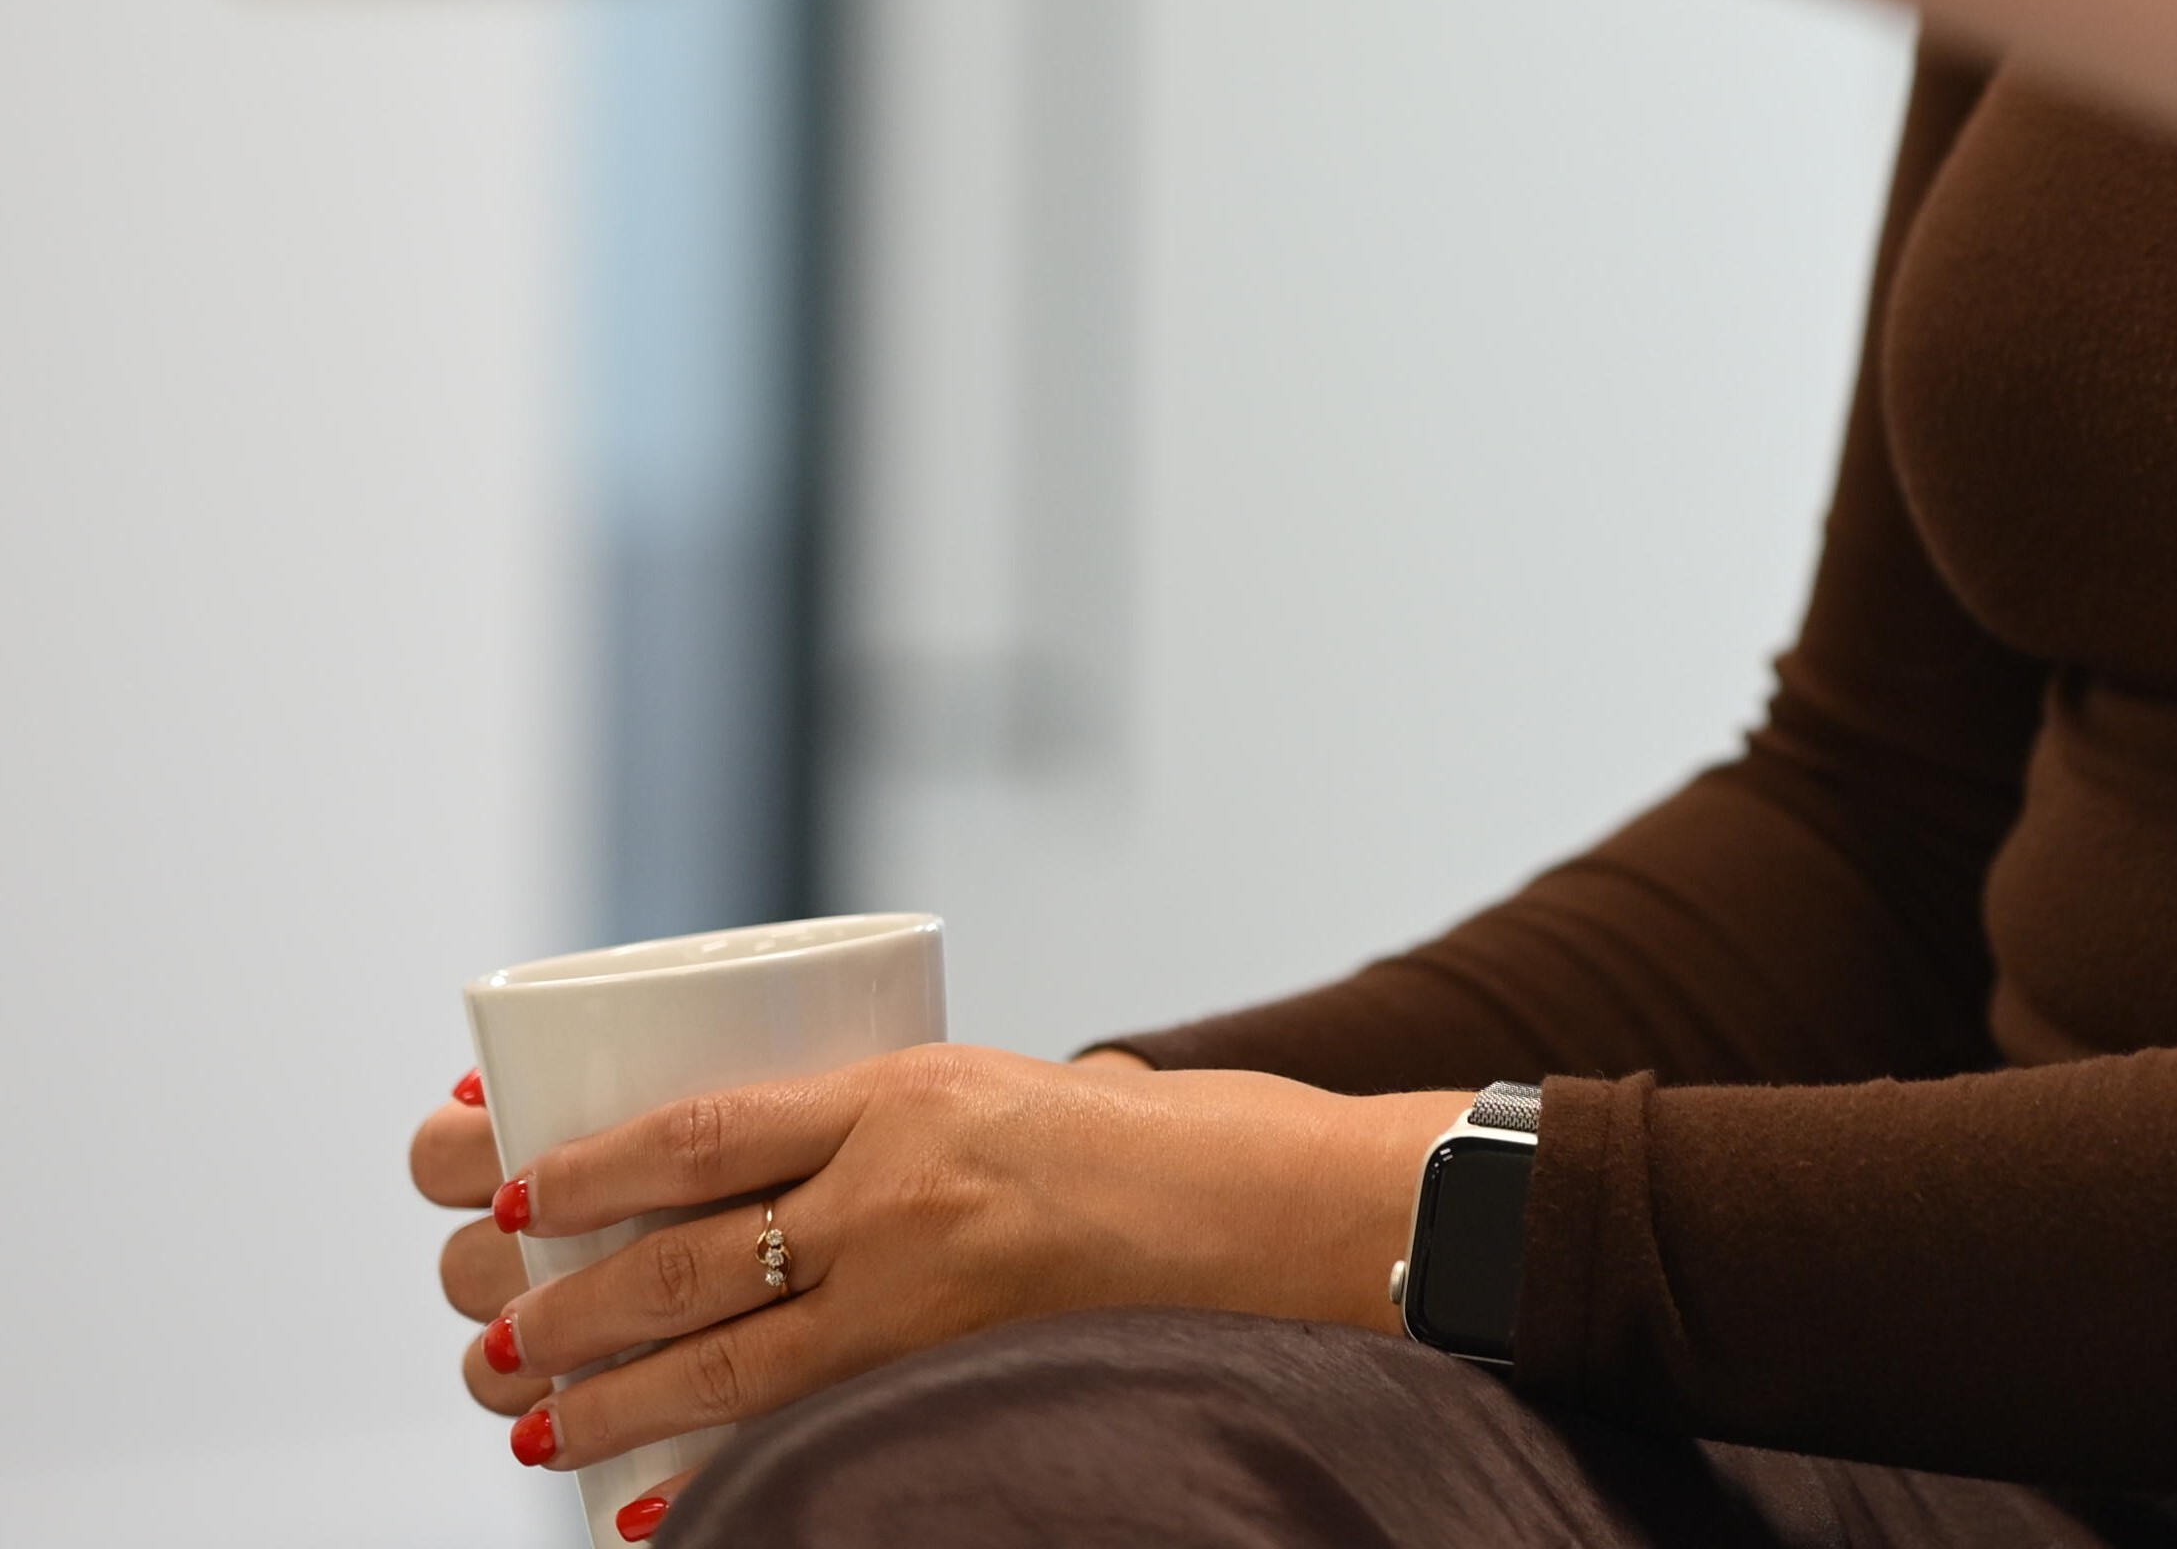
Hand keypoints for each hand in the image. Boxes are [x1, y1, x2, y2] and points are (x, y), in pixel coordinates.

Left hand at [416, 1042, 1466, 1497]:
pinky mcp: (949, 1370)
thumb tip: (764, 1184)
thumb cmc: (1138, 1149)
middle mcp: (899, 1186)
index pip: (703, 1128)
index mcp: (906, 1090)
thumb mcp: (1001, 1096)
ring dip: (602, 1393)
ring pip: (716, 1353)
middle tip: (490, 1331)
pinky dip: (704, 1476)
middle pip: (683, 1254)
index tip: (505, 1187)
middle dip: (563, 1299)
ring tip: (524, 1413)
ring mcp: (921, 1289)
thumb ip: (890, 1139)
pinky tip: (640, 1512)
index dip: (588, 1165)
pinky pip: (794, 1432)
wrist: (1266, 1213)